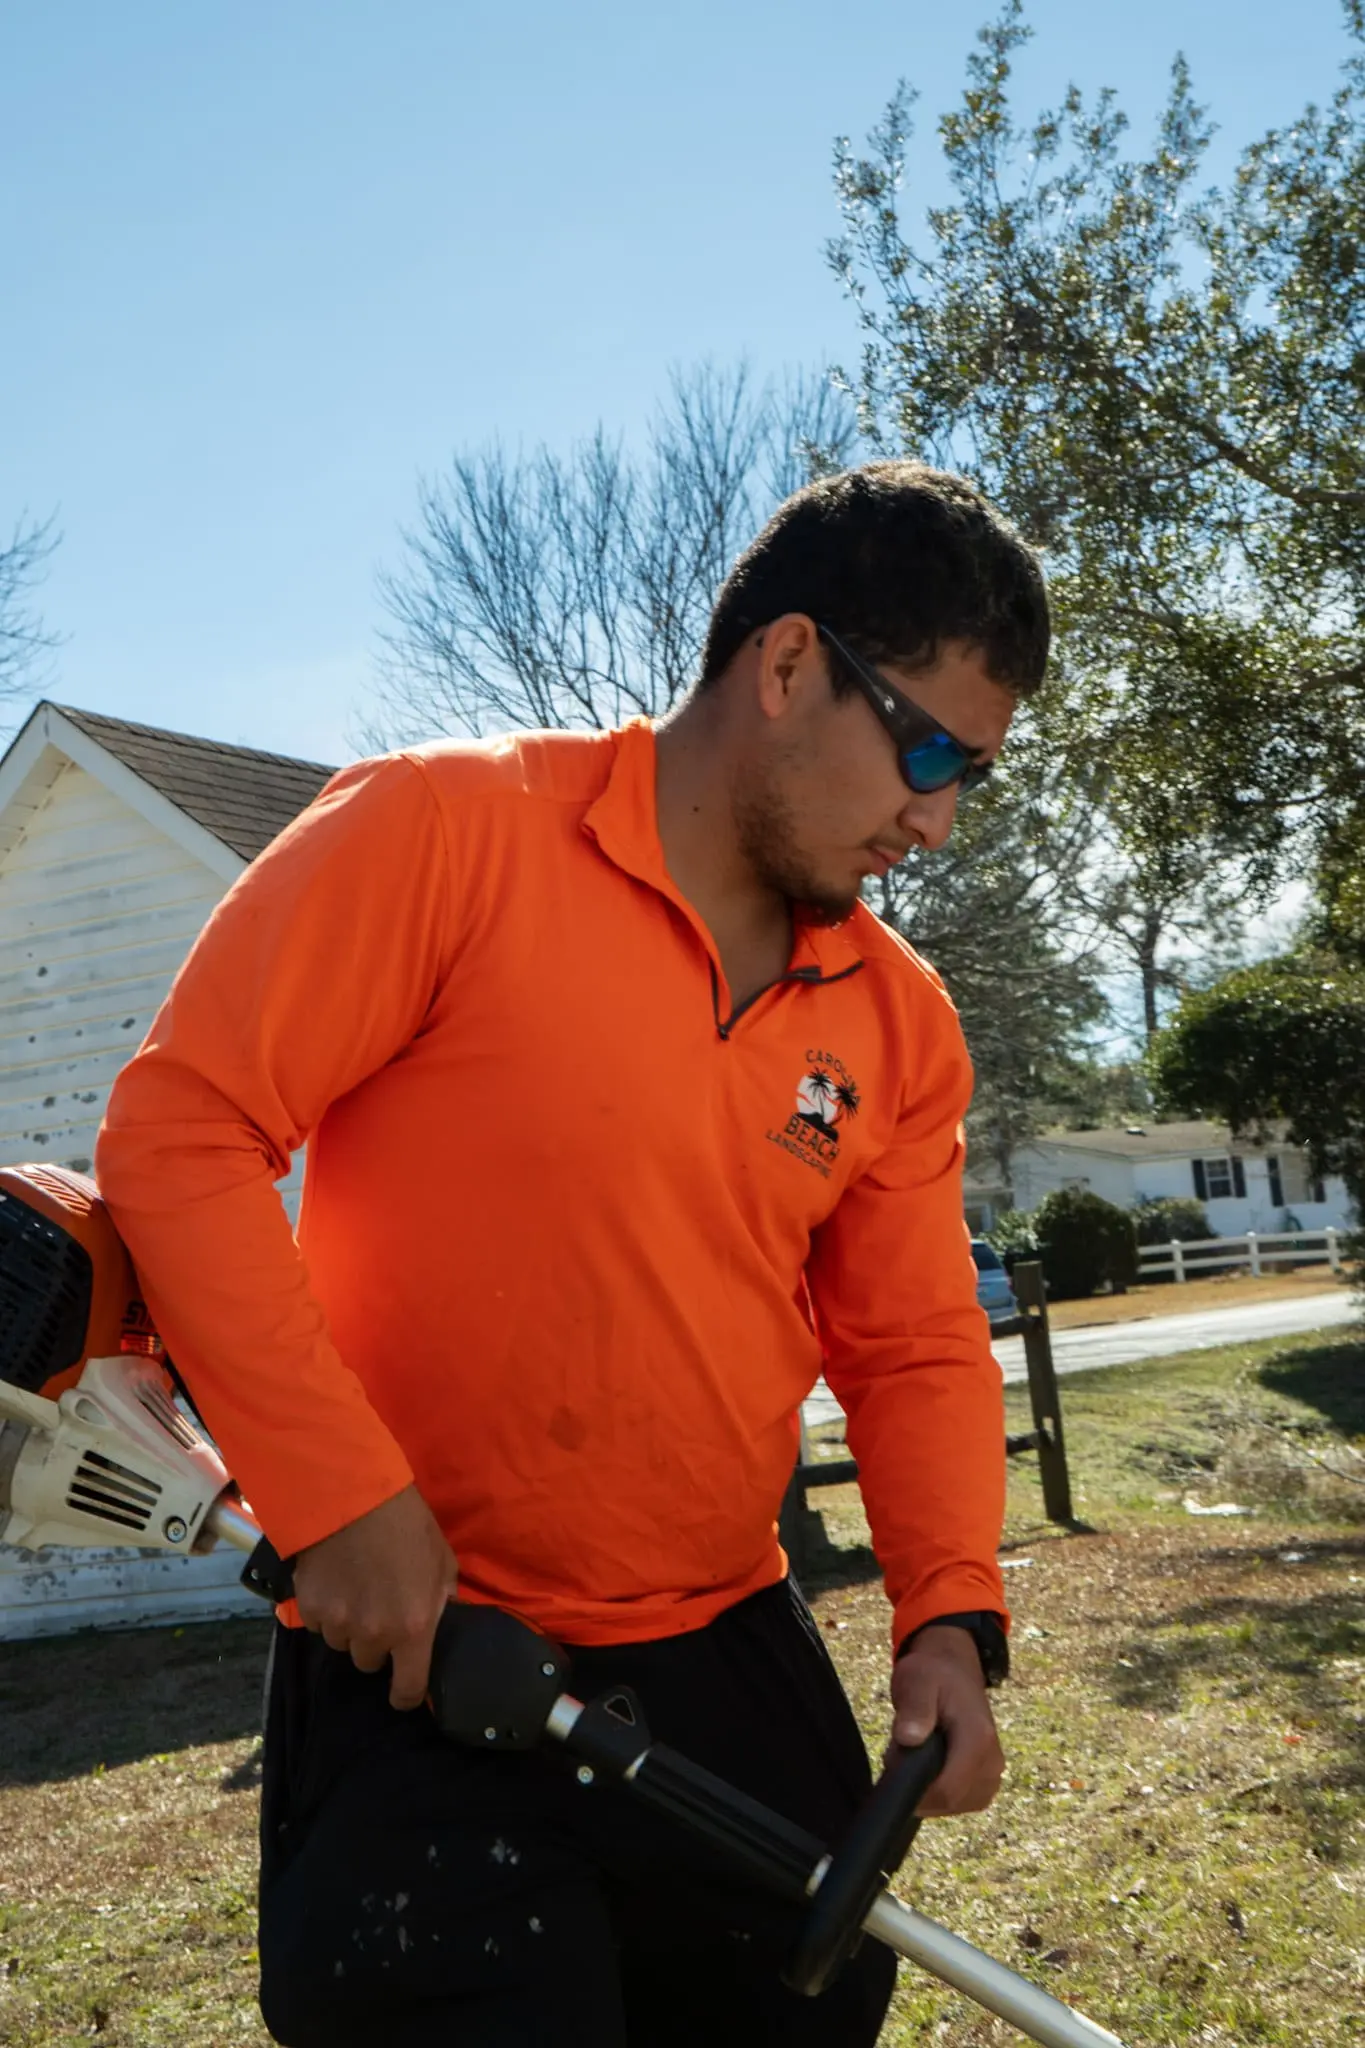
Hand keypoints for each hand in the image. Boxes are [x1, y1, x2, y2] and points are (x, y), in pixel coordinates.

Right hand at [292, 1484, 457, 1710]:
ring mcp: (337, 1623)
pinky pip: (318, 1624)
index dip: (406, 1695)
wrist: (354, 1493)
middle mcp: (374, 1634)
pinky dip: (325, 1609)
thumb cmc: (407, 1525)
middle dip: (375, 1643)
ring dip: (349, 1626)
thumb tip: (442, 1620)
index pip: (408, 1689)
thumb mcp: (442, 1561)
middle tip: (379, 1609)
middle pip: (369, 1663)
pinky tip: (335, 1580)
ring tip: (356, 1589)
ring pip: (342, 1643)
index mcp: (413, 1628)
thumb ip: (443, 1599)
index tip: (402, 1689)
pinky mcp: (309, 1607)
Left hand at [889, 1625, 1004, 1816]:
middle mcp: (993, 1762)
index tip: (892, 1769)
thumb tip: (909, 1738)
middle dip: (919, 1788)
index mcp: (979, 1739)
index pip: (947, 1791)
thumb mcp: (916, 1681)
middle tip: (900, 1752)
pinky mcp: (987, 1780)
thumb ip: (914, 1709)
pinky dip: (939, 1790)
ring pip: (953, 1806)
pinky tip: (929, 1764)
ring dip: (928, 1790)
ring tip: (915, 1754)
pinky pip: (960, 1801)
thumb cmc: (932, 1674)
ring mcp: (993, 1774)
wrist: (953, 1669)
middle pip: (948, 1803)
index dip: (915, 1792)